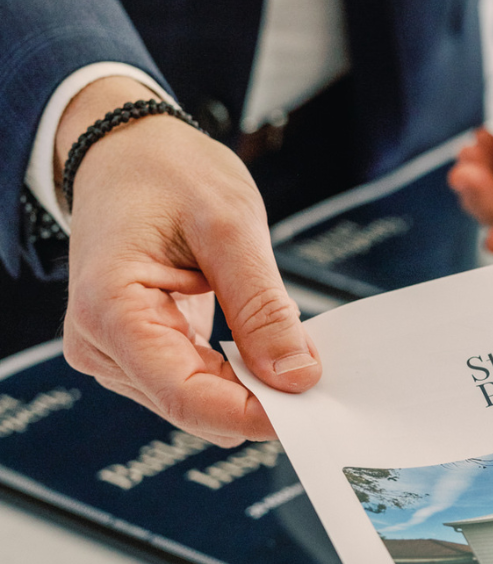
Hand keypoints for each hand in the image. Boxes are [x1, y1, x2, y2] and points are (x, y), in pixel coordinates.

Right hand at [58, 77, 320, 446]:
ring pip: (195, 402)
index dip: (251, 413)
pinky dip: (236, 374)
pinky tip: (265, 349)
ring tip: (292, 351)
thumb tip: (298, 376)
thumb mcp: (231, 226)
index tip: (311, 410)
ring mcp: (113, 352)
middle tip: (321, 378)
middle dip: (257, 400)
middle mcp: (99, 343)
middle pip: (191, 405)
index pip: (185, 394)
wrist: (127, 150)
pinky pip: (194, 382)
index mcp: (110, 309)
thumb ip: (262, 306)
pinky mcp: (135, 351)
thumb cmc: (168, 173)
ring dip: (248, 388)